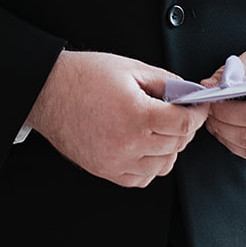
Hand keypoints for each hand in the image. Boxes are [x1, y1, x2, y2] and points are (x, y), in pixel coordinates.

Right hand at [26, 50, 206, 188]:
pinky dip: (149, 165)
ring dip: (169, 148)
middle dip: (184, 128)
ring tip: (158, 129)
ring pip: (163, 165)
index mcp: (136, 114)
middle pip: (177, 144)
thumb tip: (188, 93)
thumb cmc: (83, 76)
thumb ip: (165, 81)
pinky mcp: (105, 170)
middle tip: (178, 113)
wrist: (47, 91)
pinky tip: (142, 146)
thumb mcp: (129, 68)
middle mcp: (128, 143)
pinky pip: (141, 179)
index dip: (197, 113)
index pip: (184, 123)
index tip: (199, 107)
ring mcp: (115, 160)